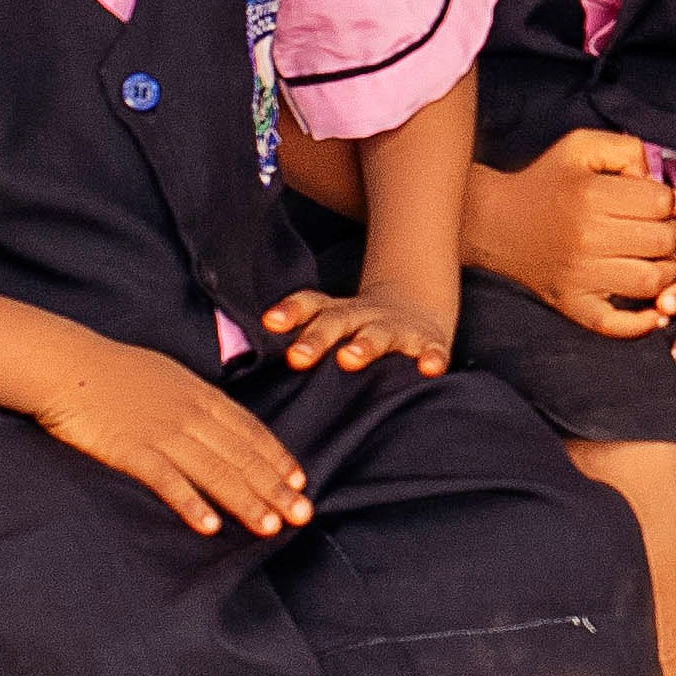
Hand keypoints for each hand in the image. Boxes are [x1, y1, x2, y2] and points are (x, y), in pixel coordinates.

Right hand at [31, 341, 314, 539]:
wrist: (65, 364)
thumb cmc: (113, 369)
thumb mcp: (168, 374)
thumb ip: (195, 397)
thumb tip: (218, 418)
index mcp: (200, 394)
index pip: (250, 430)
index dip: (277, 458)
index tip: (300, 481)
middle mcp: (189, 414)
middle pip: (241, 455)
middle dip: (275, 487)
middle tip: (303, 514)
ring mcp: (161, 432)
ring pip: (214, 470)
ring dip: (245, 500)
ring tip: (270, 527)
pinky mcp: (130, 450)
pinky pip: (168, 481)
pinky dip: (191, 503)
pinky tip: (210, 526)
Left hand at [261, 283, 451, 377]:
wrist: (418, 309)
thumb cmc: (361, 330)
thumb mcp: (334, 327)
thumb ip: (302, 343)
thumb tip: (244, 365)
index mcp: (337, 314)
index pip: (311, 305)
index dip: (290, 312)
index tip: (269, 323)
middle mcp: (364, 317)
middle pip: (337, 321)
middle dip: (317, 338)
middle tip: (297, 358)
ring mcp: (398, 328)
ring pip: (379, 334)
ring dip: (364, 345)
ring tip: (349, 359)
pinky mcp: (429, 342)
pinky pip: (431, 350)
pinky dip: (431, 358)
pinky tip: (429, 369)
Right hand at [460, 130, 675, 333]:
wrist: (495, 222)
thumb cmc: (547, 182)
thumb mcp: (582, 147)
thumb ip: (627, 150)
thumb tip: (657, 181)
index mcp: (591, 196)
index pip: (663, 203)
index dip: (666, 200)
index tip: (649, 203)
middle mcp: (586, 238)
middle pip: (665, 241)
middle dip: (669, 232)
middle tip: (652, 229)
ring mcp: (580, 277)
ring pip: (654, 282)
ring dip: (665, 270)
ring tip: (650, 258)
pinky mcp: (573, 305)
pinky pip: (618, 326)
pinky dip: (644, 323)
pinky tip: (654, 312)